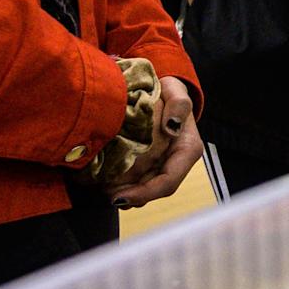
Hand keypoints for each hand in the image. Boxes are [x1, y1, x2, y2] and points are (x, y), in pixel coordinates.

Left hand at [106, 77, 199, 208]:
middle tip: (103, 194)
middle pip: (154, 190)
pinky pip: (136, 182)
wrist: (161, 92)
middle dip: (129, 196)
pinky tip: (104, 182)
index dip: (145, 193)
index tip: (120, 197)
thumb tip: (172, 127)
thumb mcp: (176, 90)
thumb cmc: (168, 92)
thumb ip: (179, 104)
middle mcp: (177, 162)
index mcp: (187, 150)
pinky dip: (120, 185)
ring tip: (101, 190)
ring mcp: (163, 166)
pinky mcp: (150, 165)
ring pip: (144, 189)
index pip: (169, 181)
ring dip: (123, 194)